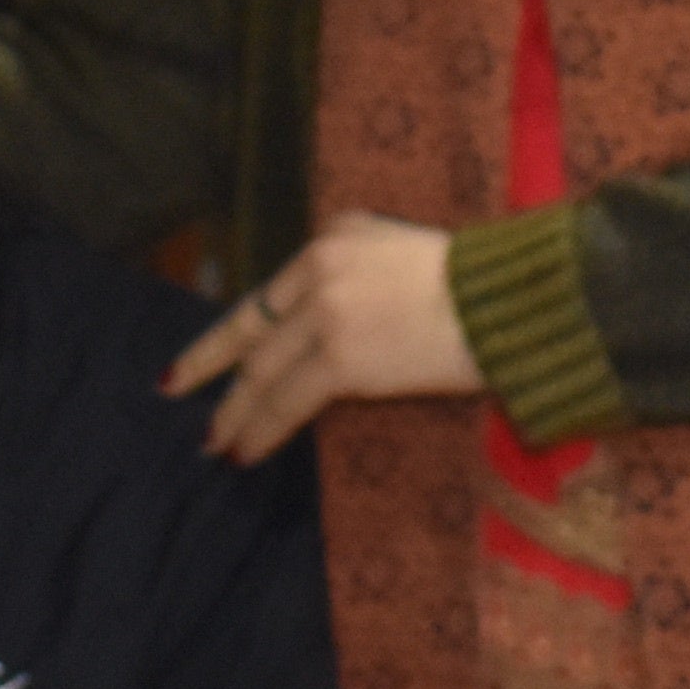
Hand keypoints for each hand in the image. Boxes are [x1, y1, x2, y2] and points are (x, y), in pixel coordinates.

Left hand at [168, 216, 479, 466]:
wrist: (511, 301)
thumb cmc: (482, 287)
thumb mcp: (408, 253)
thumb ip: (363, 275)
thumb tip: (337, 328)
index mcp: (337, 237)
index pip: (271, 293)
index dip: (231, 329)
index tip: (202, 353)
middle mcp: (321, 267)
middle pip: (254, 329)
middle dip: (212, 368)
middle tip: (178, 392)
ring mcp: (328, 313)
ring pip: (263, 370)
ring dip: (235, 411)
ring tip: (215, 442)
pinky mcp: (342, 357)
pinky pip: (288, 401)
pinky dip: (261, 429)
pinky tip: (245, 451)